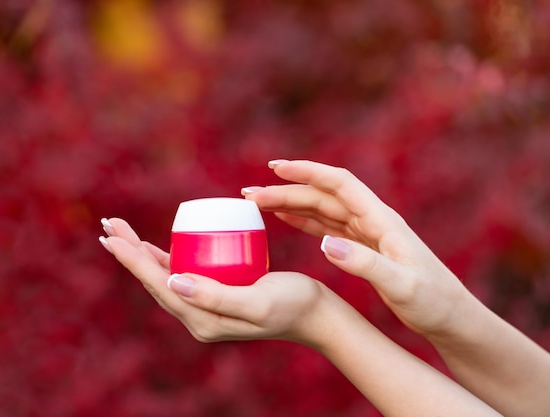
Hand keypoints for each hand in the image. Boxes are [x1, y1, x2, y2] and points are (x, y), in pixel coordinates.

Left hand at [99, 218, 338, 346]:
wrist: (316, 313)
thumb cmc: (293, 304)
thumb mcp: (257, 301)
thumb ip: (216, 297)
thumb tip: (171, 283)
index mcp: (203, 320)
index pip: (158, 286)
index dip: (132, 260)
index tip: (111, 237)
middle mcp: (199, 316)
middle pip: (154, 280)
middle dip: (130, 252)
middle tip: (108, 225)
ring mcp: (206, 306)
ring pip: (164, 276)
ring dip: (141, 254)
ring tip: (121, 231)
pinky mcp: (216, 294)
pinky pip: (183, 274)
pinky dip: (164, 259)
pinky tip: (152, 248)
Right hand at [242, 160, 473, 337]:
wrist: (450, 315)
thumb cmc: (432, 301)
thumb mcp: (402, 286)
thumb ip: (365, 264)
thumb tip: (325, 243)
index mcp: (381, 220)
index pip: (339, 184)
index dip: (307, 172)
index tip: (275, 168)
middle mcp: (372, 220)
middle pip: (323, 196)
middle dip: (286, 190)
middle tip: (250, 195)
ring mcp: (366, 233)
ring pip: (321, 209)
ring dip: (290, 203)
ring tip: (258, 203)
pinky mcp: (362, 247)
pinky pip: (327, 226)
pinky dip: (303, 220)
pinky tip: (285, 218)